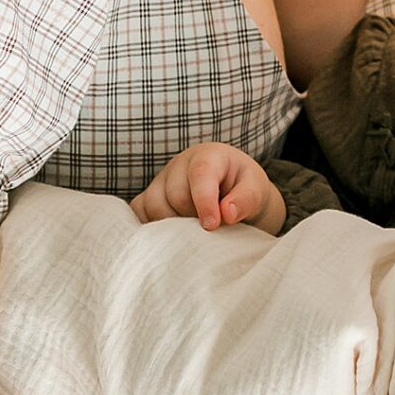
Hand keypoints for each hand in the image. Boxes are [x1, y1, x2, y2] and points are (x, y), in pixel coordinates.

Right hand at [130, 142, 284, 234]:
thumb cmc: (244, 188)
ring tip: (194, 232)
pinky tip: (168, 237)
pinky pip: (138, 212)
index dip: (204, 201)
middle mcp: (179, 165)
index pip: (200, 175)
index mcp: (208, 156)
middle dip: (193, 218)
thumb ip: (246, 199)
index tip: (212, 225)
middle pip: (175, 196)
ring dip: (173, 227)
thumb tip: (226, 213)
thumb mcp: (256, 190)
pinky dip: (150, 228)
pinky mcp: (149, 197)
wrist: (233, 190)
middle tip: (212, 230)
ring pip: (154, 207)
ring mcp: (161, 181)